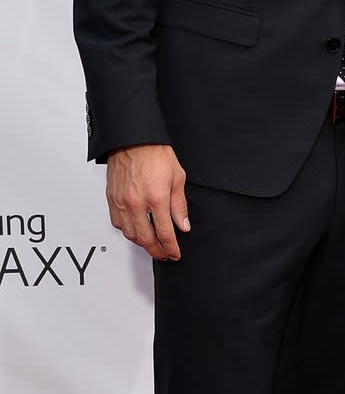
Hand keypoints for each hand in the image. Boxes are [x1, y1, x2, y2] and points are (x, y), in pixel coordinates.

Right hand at [106, 144, 189, 260]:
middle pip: (146, 239)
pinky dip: (127, 230)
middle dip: (157, 251)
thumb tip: (183, 224)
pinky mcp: (112, 199)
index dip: (171, 248)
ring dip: (142, 243)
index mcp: (156, 198)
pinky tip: (135, 229)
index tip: (174, 253)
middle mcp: (137, 203)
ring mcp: (122, 202)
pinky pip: (118, 223)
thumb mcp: (177, 177)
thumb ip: (179, 205)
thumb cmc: (155, 153)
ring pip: (130, 234)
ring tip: (151, 243)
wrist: (133, 140)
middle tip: (164, 254)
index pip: (165, 233)